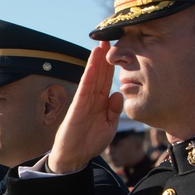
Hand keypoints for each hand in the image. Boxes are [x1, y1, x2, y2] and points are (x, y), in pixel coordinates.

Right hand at [48, 42, 121, 173]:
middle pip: (99, 74)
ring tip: (99, 46)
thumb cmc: (91, 142)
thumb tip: (118, 94)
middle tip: (108, 38)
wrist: (75, 157)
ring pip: (91, 78)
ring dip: (95, 62)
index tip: (117, 49)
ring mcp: (84, 102)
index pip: (106, 80)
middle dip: (103, 57)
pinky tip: (91, 65)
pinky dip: (87, 76)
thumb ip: (114, 110)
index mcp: (101, 102)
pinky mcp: (77, 108)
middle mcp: (92, 99)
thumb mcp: (109, 126)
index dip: (111, 65)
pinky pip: (84, 89)